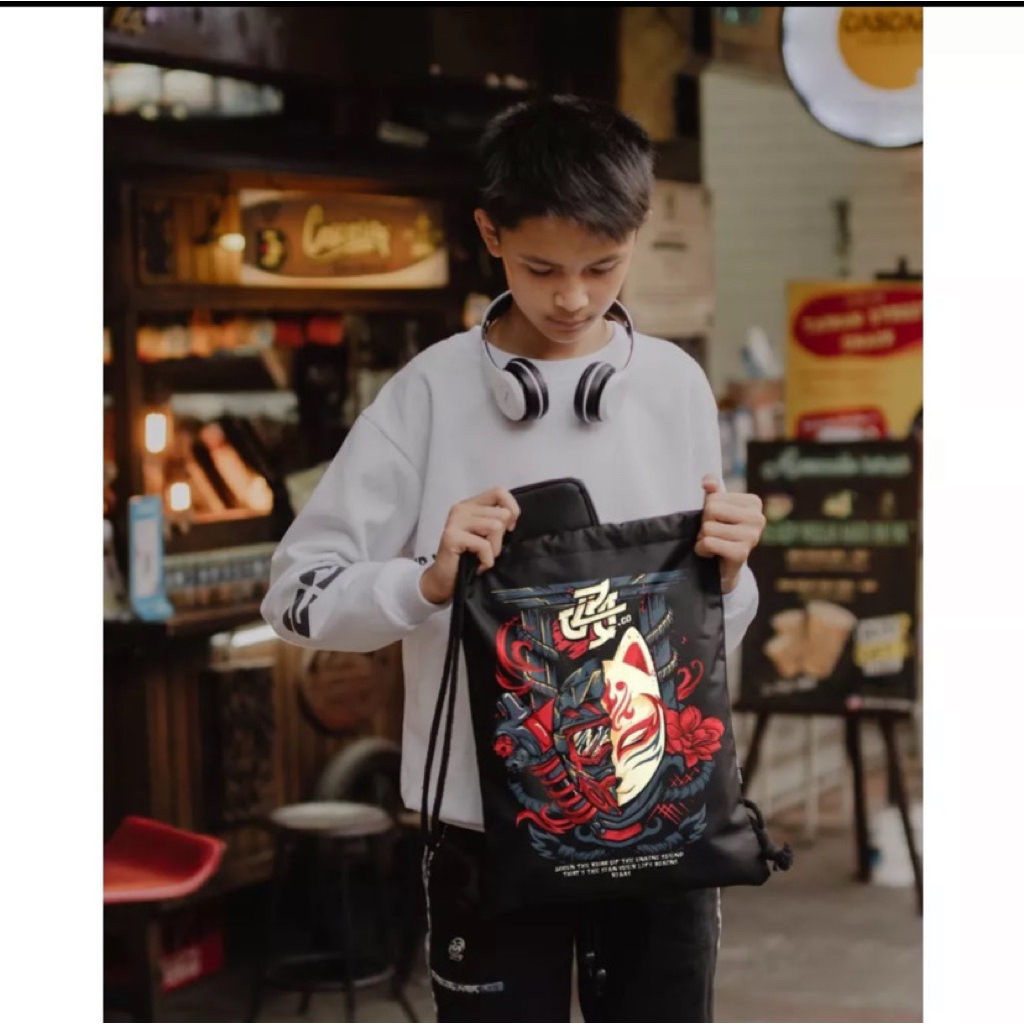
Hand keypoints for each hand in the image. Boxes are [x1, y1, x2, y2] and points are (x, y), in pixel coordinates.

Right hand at [419, 486, 520, 604]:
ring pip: (495, 526)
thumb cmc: (468, 558)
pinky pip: (484, 545)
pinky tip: (478, 566)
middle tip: (489, 550)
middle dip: (502, 537)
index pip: (499, 491)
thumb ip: (497, 520)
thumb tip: (513, 516)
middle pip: (501, 513)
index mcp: (471, 505)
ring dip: (494, 550)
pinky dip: (486, 560)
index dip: (511, 508)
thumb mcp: (486, 535)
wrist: (444, 580)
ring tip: (483, 558)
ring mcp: (455, 521)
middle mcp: (461, 508)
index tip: (510, 528)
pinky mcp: (452, 536)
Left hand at [696, 475, 765, 593]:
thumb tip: (708, 482)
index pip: (713, 497)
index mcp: (754, 502)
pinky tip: (711, 553)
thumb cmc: (720, 530)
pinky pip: (708, 543)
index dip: (708, 510)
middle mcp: (758, 518)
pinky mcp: (742, 554)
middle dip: (704, 523)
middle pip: (711, 510)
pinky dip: (702, 549)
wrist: (723, 565)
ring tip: (713, 543)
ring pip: (708, 528)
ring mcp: (752, 537)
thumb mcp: (716, 505)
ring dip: (702, 538)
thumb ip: (712, 488)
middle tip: (714, 533)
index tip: (718, 521)